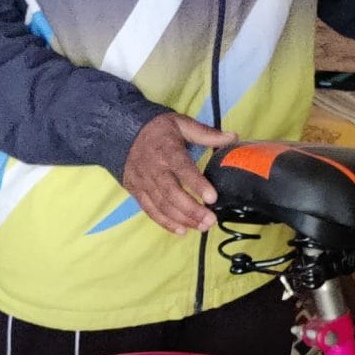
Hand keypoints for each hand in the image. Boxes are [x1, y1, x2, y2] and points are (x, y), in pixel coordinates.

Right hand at [120, 112, 236, 234]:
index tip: (212, 197)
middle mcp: (153, 168)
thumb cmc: (158, 130)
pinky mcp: (136, 192)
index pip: (182, 168)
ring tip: (202, 227)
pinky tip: (182, 230)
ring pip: (161, 205)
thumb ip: (206, 134)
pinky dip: (165, 223)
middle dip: (191, 209)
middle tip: (211, 220)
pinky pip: (150, 210)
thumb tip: (232, 137)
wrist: (122, 133)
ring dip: (182, 219)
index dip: (197, 184)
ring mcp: (143, 181)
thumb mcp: (181, 123)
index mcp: (166, 149)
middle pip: (171, 193)